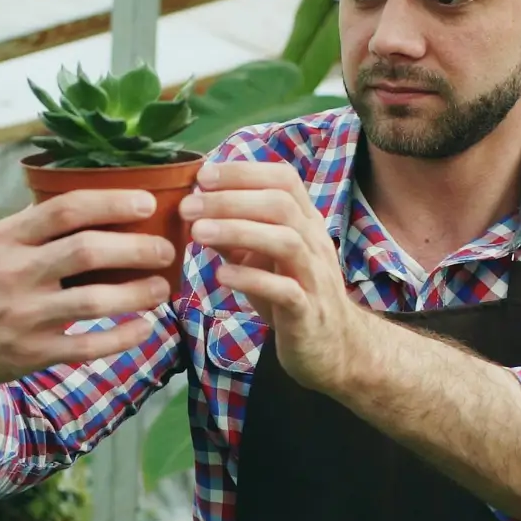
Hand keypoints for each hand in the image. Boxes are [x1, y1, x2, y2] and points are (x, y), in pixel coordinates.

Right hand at [0, 189, 176, 387]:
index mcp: (5, 238)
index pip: (65, 209)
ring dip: (137, 294)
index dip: (111, 202)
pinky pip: (88, 346)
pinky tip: (144, 328)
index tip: (146, 202)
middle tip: (166, 249)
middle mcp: (12, 274)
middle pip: (86, 252)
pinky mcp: (30, 354)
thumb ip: (33, 226)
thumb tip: (94, 200)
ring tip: (161, 288)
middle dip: (136, 248)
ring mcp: (22, 316)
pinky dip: (122, 337)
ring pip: (93, 302)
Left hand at [181, 160, 367, 392]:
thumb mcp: (260, 260)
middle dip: (230, 199)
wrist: (333, 347)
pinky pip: (285, 290)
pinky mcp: (308, 313)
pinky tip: (222, 275)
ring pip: (285, 241)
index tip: (203, 176)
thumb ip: (234, 235)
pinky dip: (251, 278)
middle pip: (280, 204)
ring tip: (197, 233)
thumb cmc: (291, 296)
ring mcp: (314, 277)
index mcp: (305, 223)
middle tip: (188, 206)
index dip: (243, 172)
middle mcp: (315, 243)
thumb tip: (196, 209)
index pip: (283, 179)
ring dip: (238, 231)